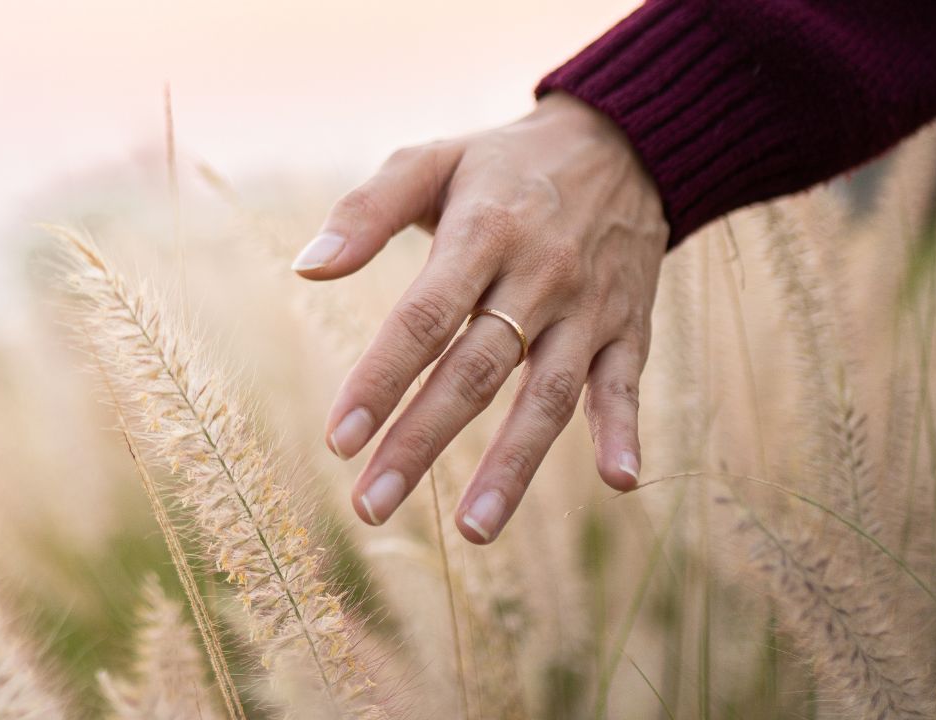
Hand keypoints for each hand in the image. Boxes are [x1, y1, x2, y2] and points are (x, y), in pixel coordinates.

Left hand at [293, 92, 666, 543]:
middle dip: (420, 442)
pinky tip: (618, 482)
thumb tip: (306, 266)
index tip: (339, 439)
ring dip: (513, 466)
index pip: (423, 318)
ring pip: (547, 396)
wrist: (625, 142)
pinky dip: (625, 429)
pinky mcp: (629, 326)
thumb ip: (364, 210)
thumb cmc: (502, 163)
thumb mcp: (431, 160)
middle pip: (474, 372)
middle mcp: (538, 276)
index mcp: (481, 235)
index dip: (381, 380)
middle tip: (370, 505)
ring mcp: (588, 308)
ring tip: (473, 530)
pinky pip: (626, 384)